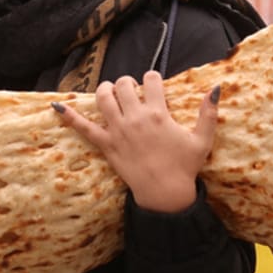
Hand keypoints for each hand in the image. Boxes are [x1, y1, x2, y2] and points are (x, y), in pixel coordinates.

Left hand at [53, 71, 219, 212]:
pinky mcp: (106, 145)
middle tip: (132, 91)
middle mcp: (136, 118)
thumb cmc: (185, 167)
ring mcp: (118, 131)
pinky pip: (84, 128)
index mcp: (159, 114)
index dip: (152, 78)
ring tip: (110, 91)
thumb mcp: (202, 140)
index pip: (151, 80)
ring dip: (105, 89)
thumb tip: (215, 88)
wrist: (165, 194)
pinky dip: (70, 116)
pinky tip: (57, 106)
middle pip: (125, 85)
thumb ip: (209, 113)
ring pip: (104, 98)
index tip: (154, 84)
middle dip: (128, 83)